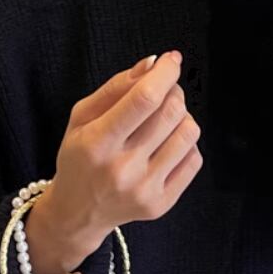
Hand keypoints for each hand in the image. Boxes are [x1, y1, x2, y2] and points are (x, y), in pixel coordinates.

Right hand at [26, 51, 202, 273]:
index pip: (144, 99)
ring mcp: (144, 190)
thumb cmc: (80, 158)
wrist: (78, 212)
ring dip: (182, 117)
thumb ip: (115, 87)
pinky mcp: (161, 204)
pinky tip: (168, 145)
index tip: (171, 61)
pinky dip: (186, 144)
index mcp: (97, 143)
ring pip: (188, 134)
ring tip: (165, 120)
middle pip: (170, 113)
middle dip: (174, 91)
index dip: (165, 73)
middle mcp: (122, 170)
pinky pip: (194, 160)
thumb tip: (154, 64)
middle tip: (164, 91)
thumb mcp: (81, 118)